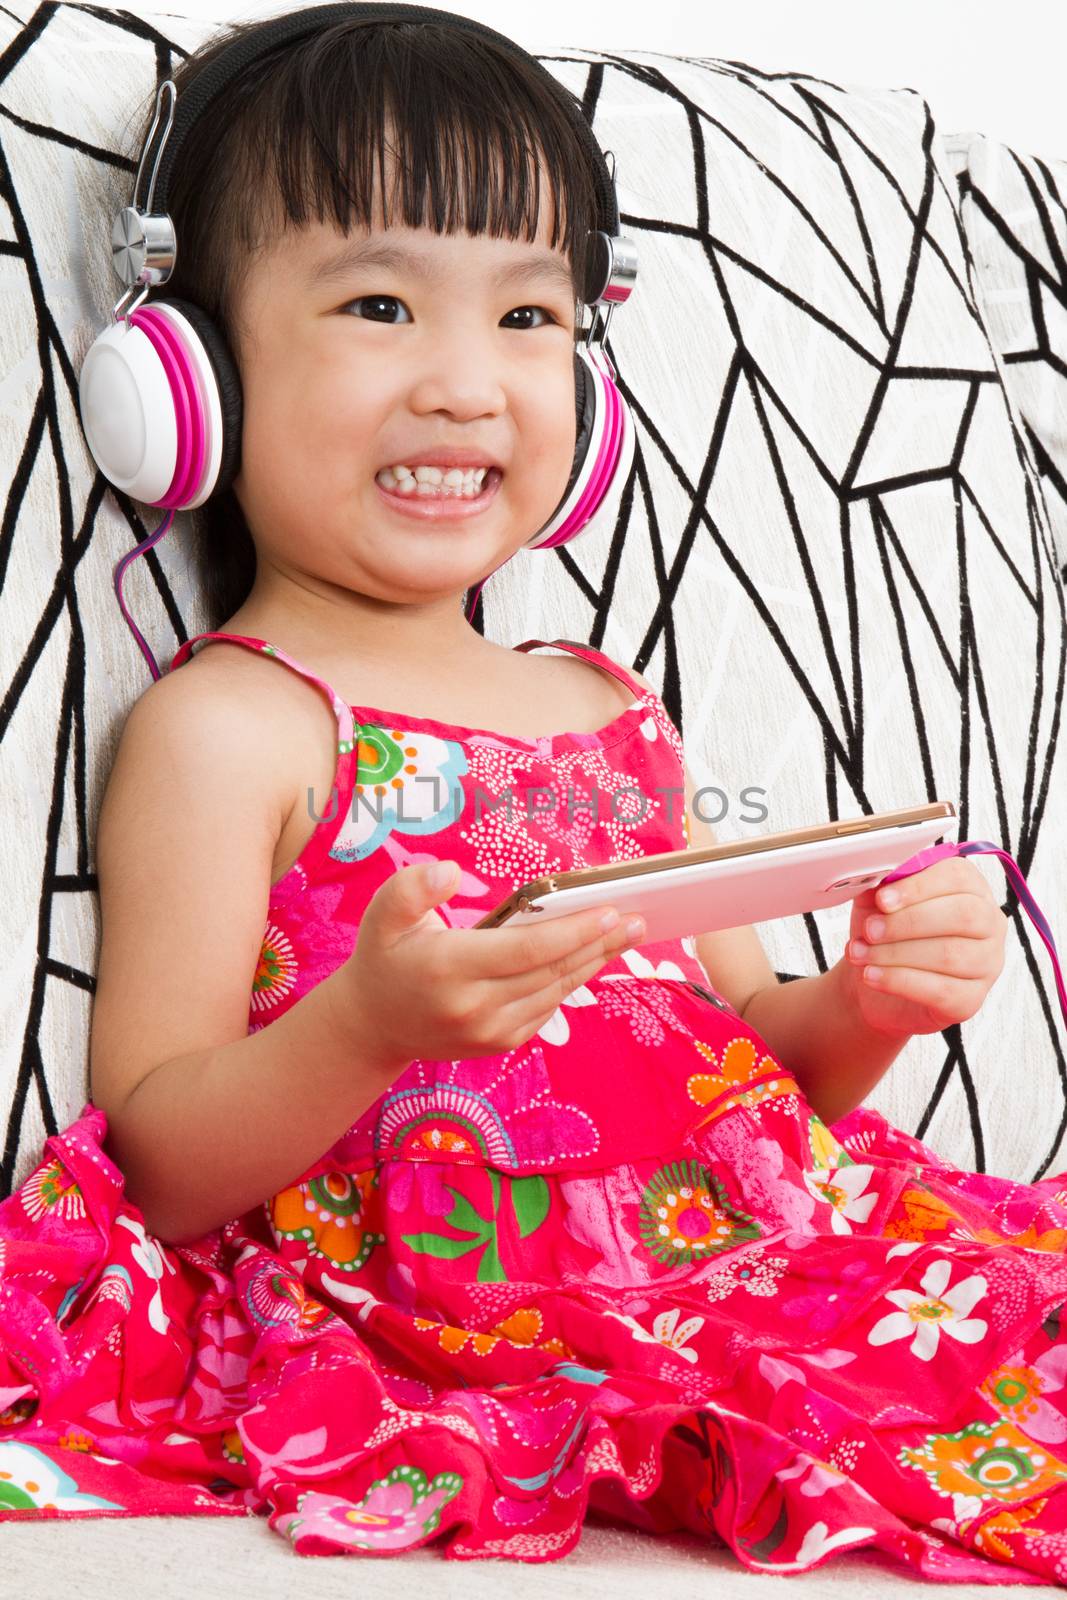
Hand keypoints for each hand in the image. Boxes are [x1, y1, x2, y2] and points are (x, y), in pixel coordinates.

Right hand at [339, 860, 645, 1069]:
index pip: (527, 950)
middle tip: (638, 918)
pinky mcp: (499, 1042)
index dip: (572, 932)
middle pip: (552, 972)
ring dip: (595, 962)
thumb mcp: (382, 915)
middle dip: (599, 943)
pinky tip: (592, 958)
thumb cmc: (384, 957)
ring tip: (626, 934)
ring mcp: (489, 1031)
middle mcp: (474, 1006)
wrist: (372, 1025)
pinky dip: (572, 982)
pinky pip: (547, 1009)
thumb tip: (449, 872)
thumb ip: (412, 889)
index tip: (609, 911)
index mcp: (449, 968)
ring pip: (556, 992)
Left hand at [841, 856, 1008, 1036]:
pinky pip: (941, 990)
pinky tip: (872, 976)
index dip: (918, 886)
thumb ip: (881, 882)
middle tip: (871, 930)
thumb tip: (876, 871)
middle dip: (908, 922)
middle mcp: (989, 923)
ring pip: (950, 955)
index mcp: (970, 887)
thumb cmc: (884, 933)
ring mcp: (987, 963)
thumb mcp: (875, 901)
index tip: (882, 899)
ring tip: (861, 954)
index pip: (958, 877)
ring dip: (896, 954)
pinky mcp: (971, 999)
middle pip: (963, 915)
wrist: (875, 981)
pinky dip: (899, 981)